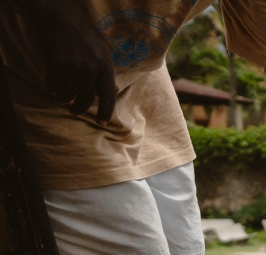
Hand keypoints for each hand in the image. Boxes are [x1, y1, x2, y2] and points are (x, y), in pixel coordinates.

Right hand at [32, 0, 116, 122]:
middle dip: (79, 108)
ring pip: (68, 93)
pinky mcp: (57, 62)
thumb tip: (110, 90)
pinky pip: (54, 85)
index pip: (108, 95)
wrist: (61, 16)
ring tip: (61, 98)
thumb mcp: (102, 51)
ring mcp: (73, 65)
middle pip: (86, 98)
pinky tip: (52, 86)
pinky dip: (52, 88)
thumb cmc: (83, 35)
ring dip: (63, 98)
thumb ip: (105, 71)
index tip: (101, 123)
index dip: (105, 112)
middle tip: (74, 111)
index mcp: (105, 66)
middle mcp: (91, 68)